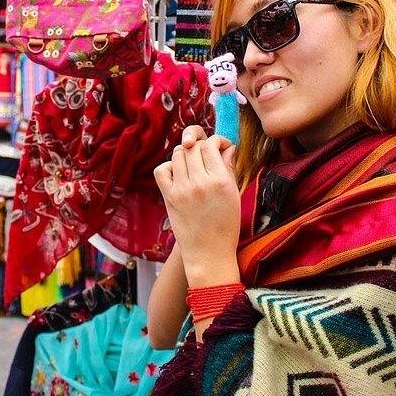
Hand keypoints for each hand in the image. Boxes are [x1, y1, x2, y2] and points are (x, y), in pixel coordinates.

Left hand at [154, 127, 240, 286]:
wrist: (208, 254)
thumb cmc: (226, 226)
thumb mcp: (234, 195)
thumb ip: (229, 168)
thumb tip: (225, 147)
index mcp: (221, 180)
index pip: (211, 144)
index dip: (215, 141)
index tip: (218, 147)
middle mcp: (201, 182)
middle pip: (193, 146)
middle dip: (199, 146)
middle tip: (204, 155)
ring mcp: (182, 189)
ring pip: (177, 154)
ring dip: (185, 154)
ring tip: (192, 164)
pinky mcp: (169, 197)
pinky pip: (162, 169)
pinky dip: (168, 167)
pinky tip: (178, 174)